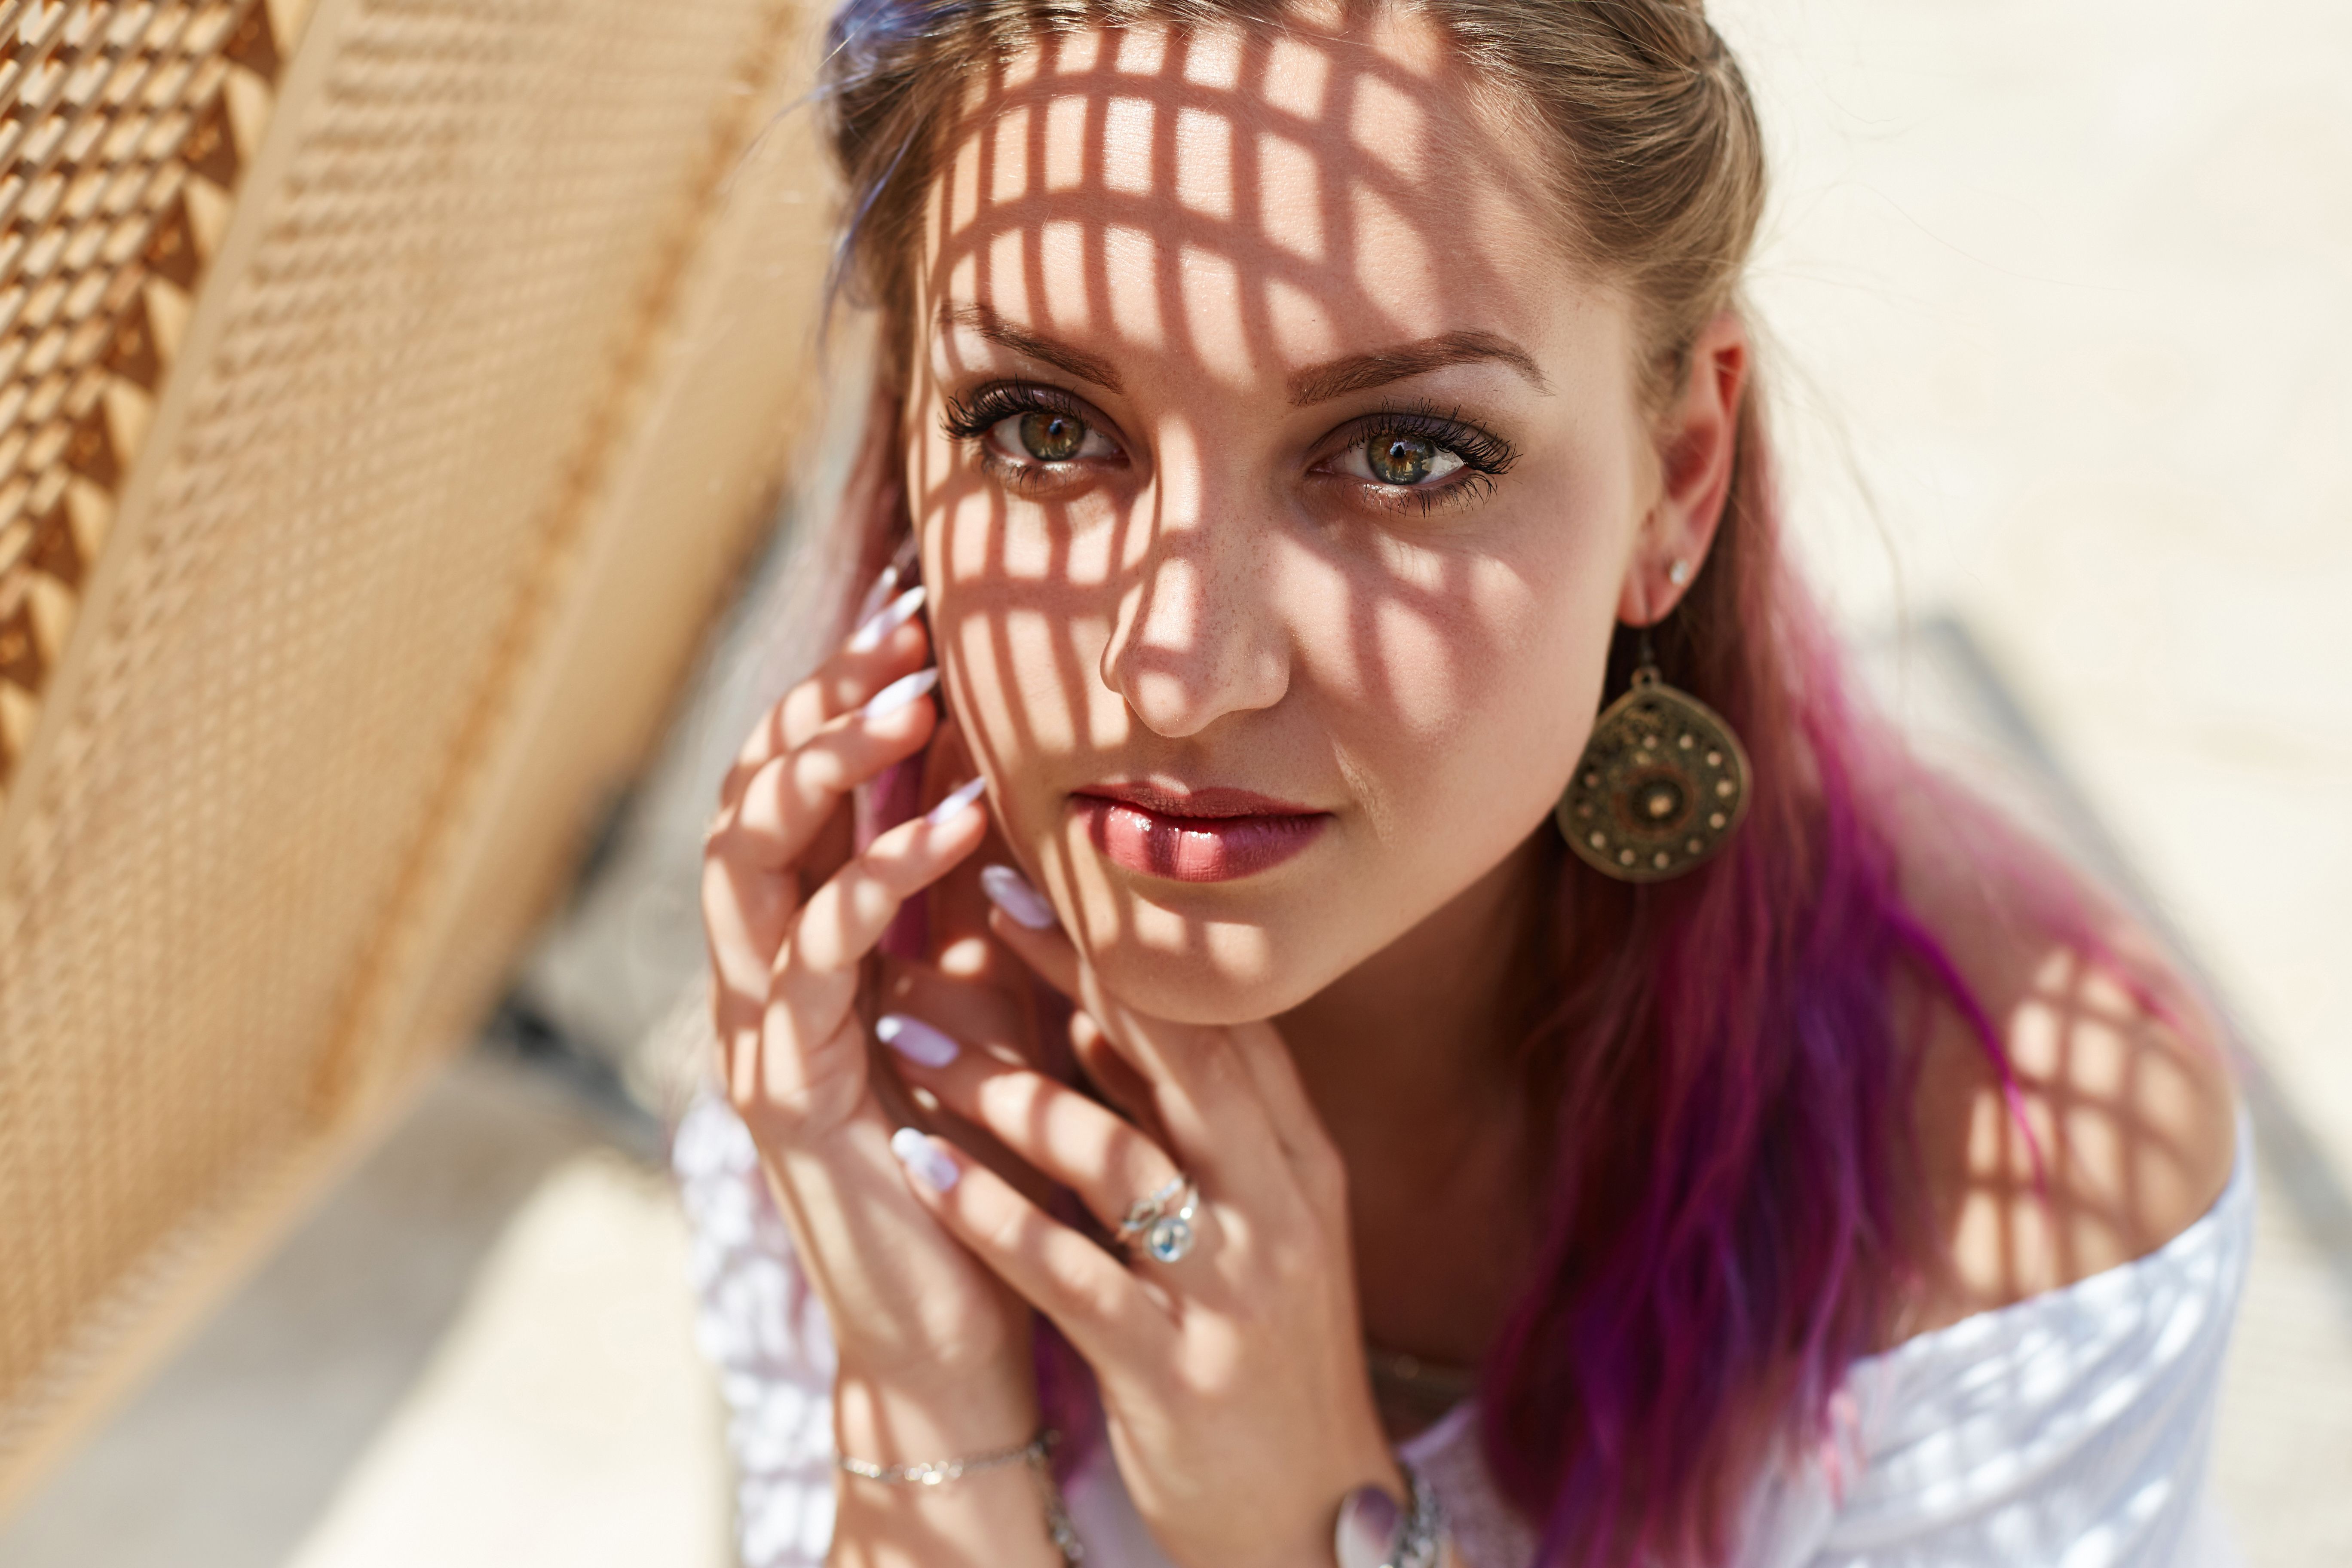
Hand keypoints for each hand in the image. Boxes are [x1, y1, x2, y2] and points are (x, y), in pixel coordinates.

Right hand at [700, 566, 1034, 1401]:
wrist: (954, 1322)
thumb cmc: (976, 1151)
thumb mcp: (978, 993)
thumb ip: (964, 898)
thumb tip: (997, 768)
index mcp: (798, 946)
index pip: (796, 786)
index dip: (843, 690)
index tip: (918, 608)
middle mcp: (758, 976)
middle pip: (748, 801)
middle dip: (818, 705)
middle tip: (901, 632)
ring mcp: (760, 1033)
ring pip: (750, 865)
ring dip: (826, 771)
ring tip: (909, 701)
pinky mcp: (792, 1095)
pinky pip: (814, 964)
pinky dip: (875, 881)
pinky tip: (951, 826)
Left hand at [879, 869, 1402, 1567]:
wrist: (1308, 1531)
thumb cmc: (1264, 1356)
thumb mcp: (1259, 1225)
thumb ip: (1198, 1123)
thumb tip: (1104, 1007)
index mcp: (1296, 1161)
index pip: (1213, 1020)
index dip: (1124, 944)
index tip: (1036, 871)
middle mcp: (1276, 1207)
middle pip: (1172, 1056)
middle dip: (1069, 972)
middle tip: (970, 901)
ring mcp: (1230, 1289)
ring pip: (1110, 1154)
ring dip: (1000, 1084)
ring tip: (901, 1028)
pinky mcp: (1174, 1370)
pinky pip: (1070, 1271)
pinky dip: (989, 1210)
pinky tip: (914, 1163)